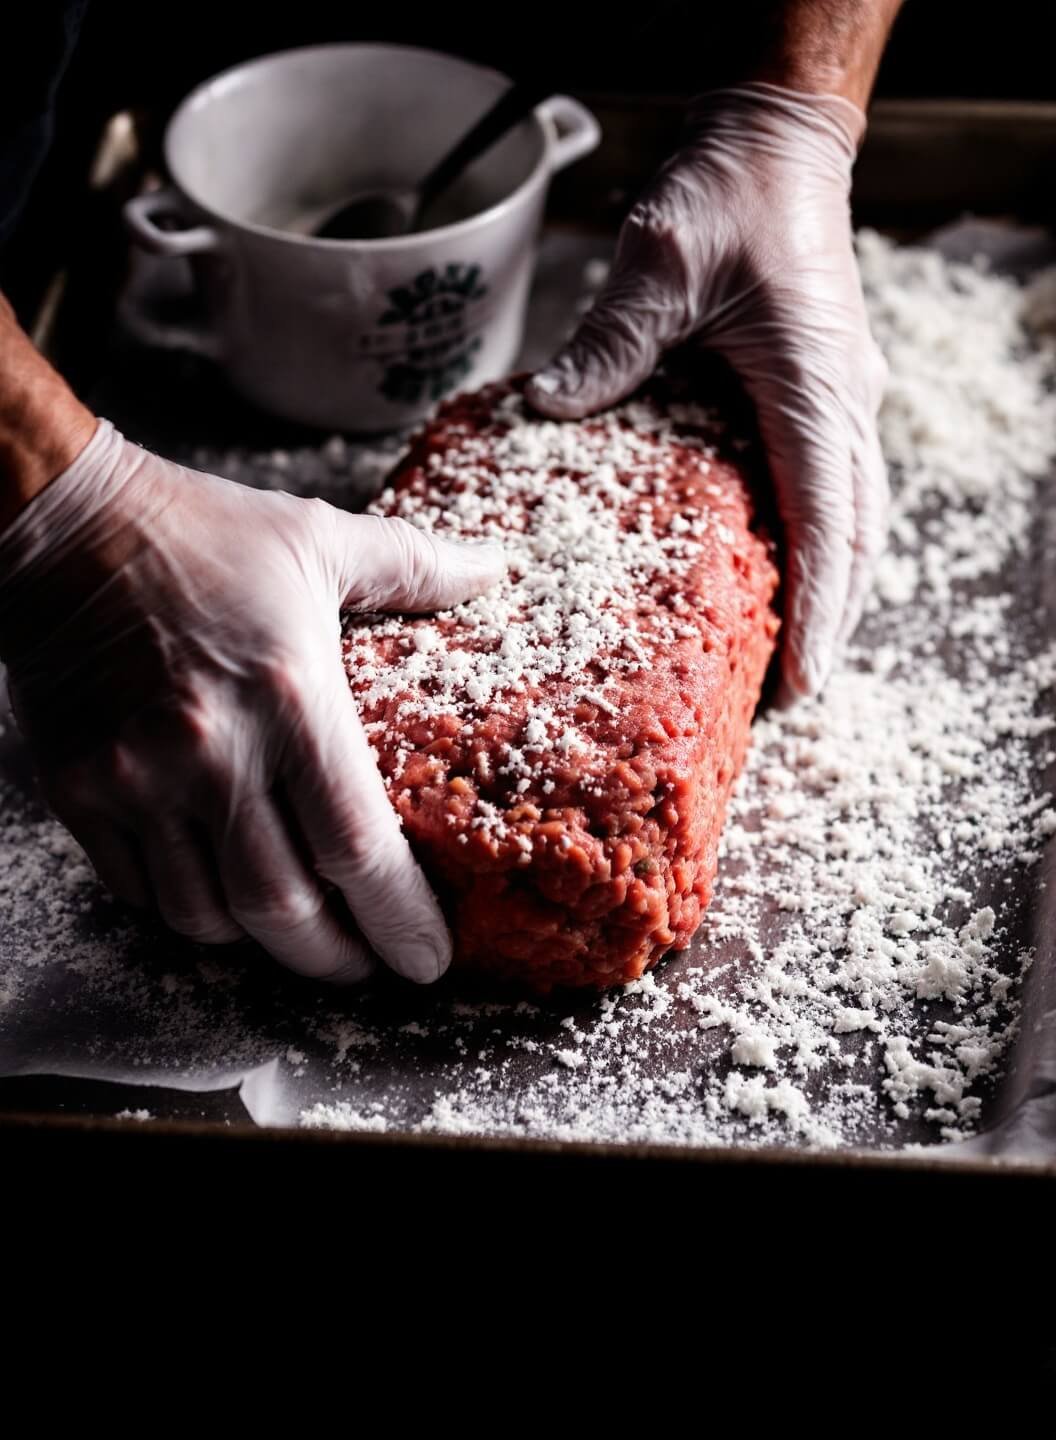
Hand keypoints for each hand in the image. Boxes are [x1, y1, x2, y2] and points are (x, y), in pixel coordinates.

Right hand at [0, 422, 503, 982]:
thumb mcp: (318, 539)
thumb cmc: (199, 533)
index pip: (358, 848)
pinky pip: (139, 890)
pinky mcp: (80, 792)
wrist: (60, 524)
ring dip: (259, 944)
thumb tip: (493, 566)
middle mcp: (213, 753)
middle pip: (284, 911)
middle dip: (336, 958)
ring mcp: (138, 780)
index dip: (401, 920)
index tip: (429, 956)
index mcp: (291, 698)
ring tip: (297, 935)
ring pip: (206, 917)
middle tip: (368, 963)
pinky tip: (220, 896)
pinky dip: (188, 909)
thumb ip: (414, 564)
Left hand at [527, 83, 887, 699]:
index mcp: (816, 387)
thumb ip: (610, 343)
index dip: (819, 608)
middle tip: (787, 693)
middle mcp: (844, 404)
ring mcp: (841, 399)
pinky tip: (774, 573)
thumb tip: (550, 411)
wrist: (773, 143)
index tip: (801, 680)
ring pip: (854, 517)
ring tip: (789, 654)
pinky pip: (830, 485)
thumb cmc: (729, 192)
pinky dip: (814, 541)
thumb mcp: (657, 263)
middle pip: (856, 538)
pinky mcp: (821, 393)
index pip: (829, 522)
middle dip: (829, 619)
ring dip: (830, 587)